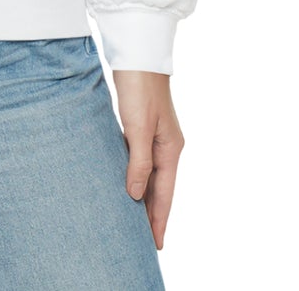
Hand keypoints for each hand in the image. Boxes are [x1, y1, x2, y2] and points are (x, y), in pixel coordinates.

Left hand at [109, 69, 184, 249]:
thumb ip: (138, 162)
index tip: (155, 245)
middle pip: (161, 188)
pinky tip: (127, 182)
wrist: (138, 52)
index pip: (165, 195)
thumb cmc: (139, 87)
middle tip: (144, 241)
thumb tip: (136, 195)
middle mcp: (167, 145)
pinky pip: (141, 160)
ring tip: (135, 219)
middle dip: (153, 214)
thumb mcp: (138, 127)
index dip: (158, 220)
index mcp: (171, 149)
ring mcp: (156, 135)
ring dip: (144, 196)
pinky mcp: (143, 125)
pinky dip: (136, 176)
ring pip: (151, 174)